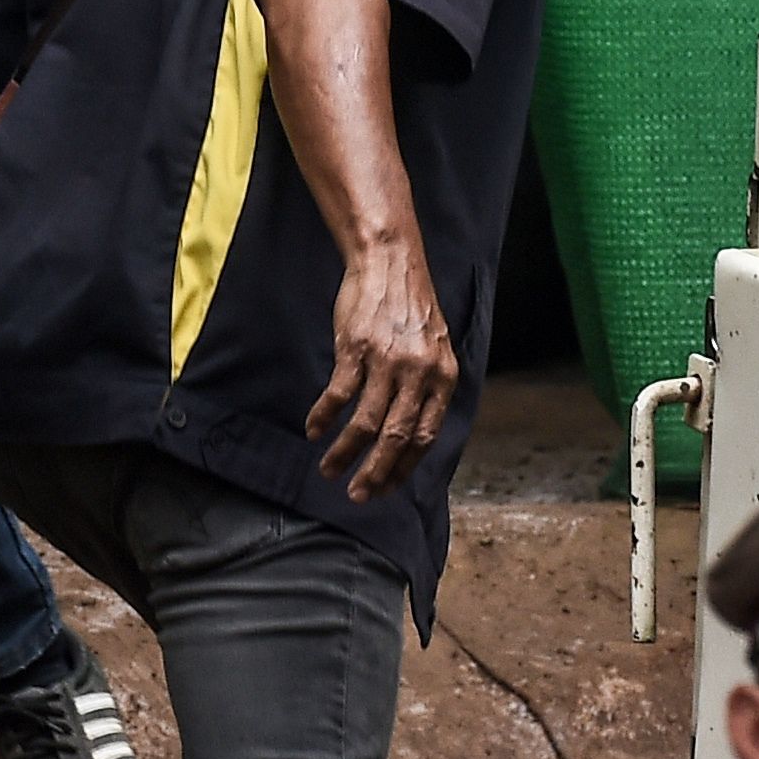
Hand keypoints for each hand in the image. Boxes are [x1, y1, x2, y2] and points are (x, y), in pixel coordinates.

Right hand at [306, 230, 458, 499]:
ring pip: (366, 423)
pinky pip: (339, 394)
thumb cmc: (410, 309)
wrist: (390, 262)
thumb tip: (408, 436)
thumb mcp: (434, 350)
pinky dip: (324, 417)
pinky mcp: (357, 349)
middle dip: (375, 473)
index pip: (425, 437)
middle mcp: (419, 373)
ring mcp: (387, 361)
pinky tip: (314, 430)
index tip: (385, 489)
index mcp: (443, 378)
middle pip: (396, 438)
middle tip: (357, 496)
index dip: (404, 468)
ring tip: (329, 471)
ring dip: (345, 453)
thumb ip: (426, 389)